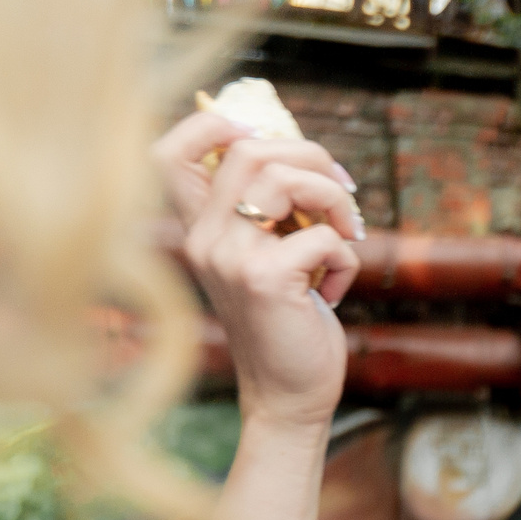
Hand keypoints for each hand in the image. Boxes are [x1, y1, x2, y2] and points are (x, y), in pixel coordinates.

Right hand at [151, 111, 362, 431]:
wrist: (289, 395)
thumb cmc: (289, 321)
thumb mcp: (269, 256)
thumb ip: (271, 211)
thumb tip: (305, 153)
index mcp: (198, 229)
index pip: (171, 152)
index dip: (215, 124)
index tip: (269, 139)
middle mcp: (203, 239)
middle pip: (249, 149)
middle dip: (313, 158)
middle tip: (345, 192)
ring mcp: (229, 258)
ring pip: (287, 179)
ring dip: (337, 200)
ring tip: (350, 232)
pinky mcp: (265, 280)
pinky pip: (323, 236)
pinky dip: (346, 257)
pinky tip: (336, 290)